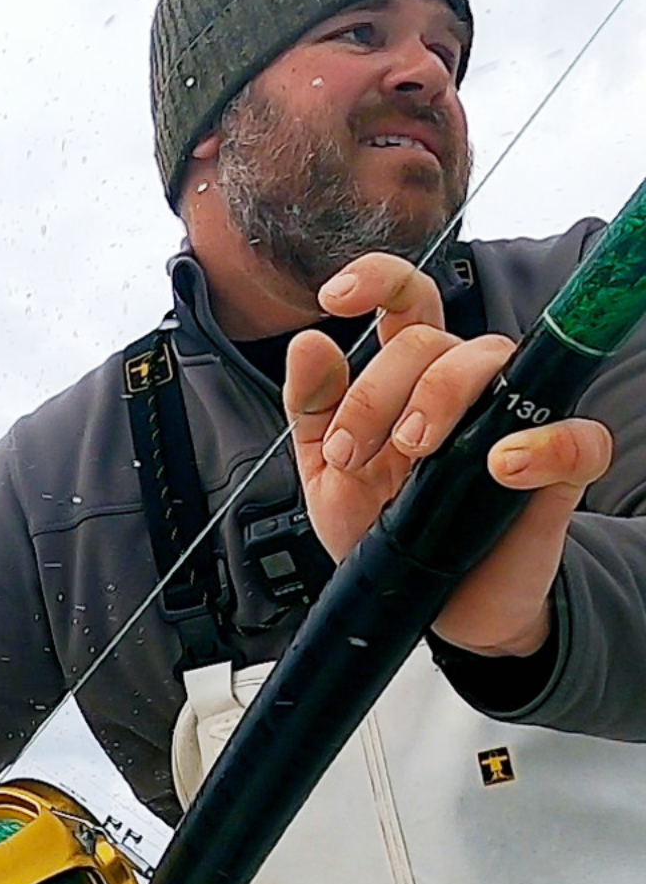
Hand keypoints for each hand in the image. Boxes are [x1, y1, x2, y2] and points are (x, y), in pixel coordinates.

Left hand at [284, 252, 613, 656]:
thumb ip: (311, 411)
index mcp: (405, 380)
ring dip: (440, 397)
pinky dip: (543, 444)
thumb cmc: (382, 531)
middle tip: (352, 454)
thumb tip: (307, 341)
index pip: (405, 302)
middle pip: (428, 339)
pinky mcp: (559, 467)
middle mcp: (462, 386)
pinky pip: (576, 434)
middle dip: (376, 392)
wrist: (430, 604)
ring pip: (489, 360)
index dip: (377, 279)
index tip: (335, 296)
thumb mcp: (326, 477)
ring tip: (413, 454)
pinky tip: (501, 466)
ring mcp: (514, 419)